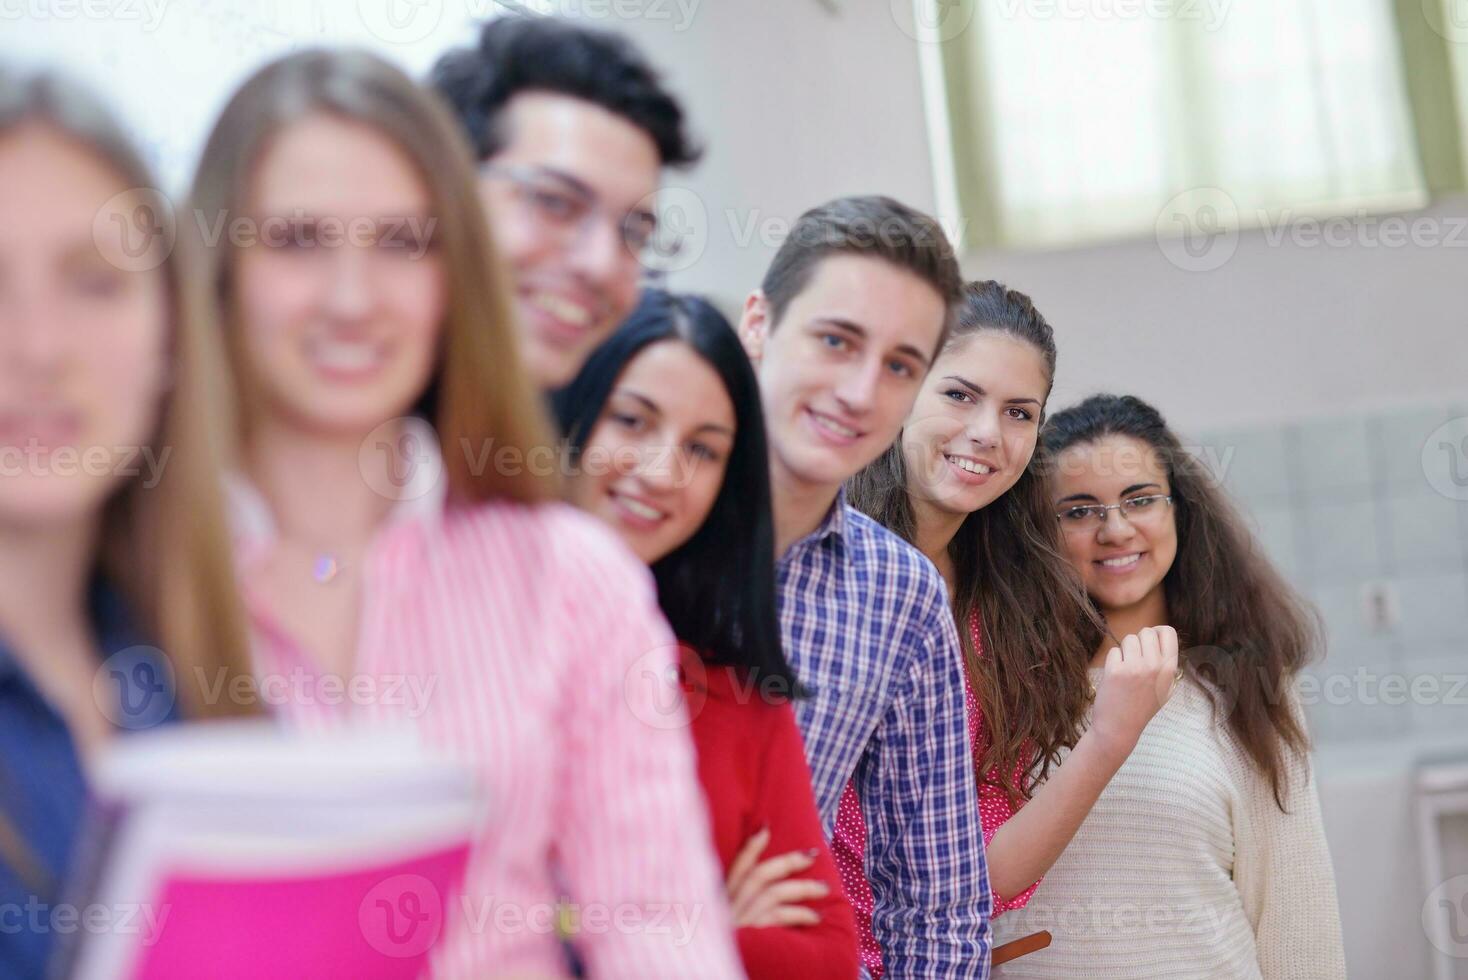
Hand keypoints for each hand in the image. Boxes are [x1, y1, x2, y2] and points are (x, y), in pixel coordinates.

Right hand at [725, 827, 828, 927]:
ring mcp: (741, 920)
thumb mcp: (732, 921)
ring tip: (824, 888)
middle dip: (788, 861)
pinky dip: (801, 913)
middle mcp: (729, 906)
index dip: (750, 846)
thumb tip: (770, 871)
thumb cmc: (737, 945)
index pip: (736, 867)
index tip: (766, 827)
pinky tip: (817, 917)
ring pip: (774, 892)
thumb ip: (745, 902)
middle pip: (759, 874)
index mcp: (724, 899)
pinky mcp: (753, 936)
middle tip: (813, 854)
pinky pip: (780, 916)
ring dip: (803, 888)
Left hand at [1089, 626, 1178, 761]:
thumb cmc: (1141, 708)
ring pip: (1129, 639)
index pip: (1169, 632)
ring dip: (1125, 650)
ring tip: (1126, 669)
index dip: (1157, 632)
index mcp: (1170, 670)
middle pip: (1147, 632)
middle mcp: (1155, 666)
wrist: (1119, 728)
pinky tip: (1116, 678)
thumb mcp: (1164, 688)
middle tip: (1135, 658)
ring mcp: (1135, 668)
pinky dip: (1113, 661)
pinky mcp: (1116, 671)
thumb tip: (1159, 637)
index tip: (1150, 640)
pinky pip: (1114, 651)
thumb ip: (1165, 665)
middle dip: (1139, 640)